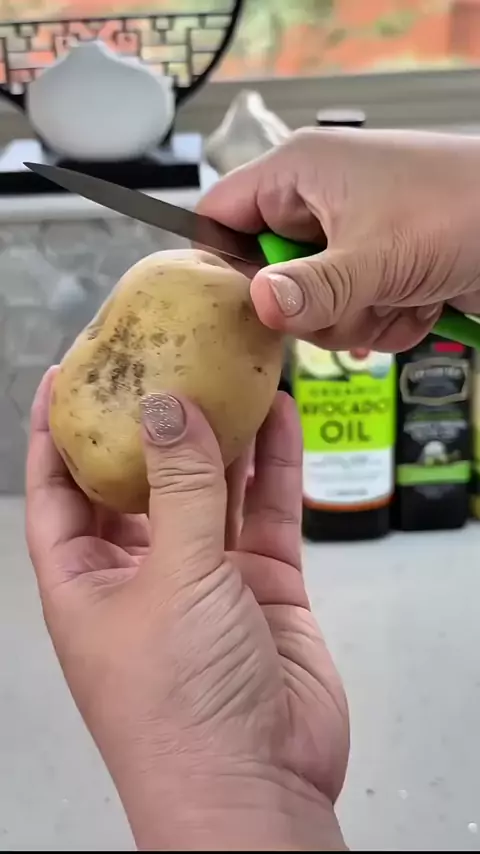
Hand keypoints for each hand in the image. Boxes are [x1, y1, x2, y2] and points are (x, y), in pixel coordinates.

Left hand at [26, 368, 347, 850]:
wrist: (257, 786)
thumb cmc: (180, 706)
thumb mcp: (172, 580)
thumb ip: (179, 488)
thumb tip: (167, 407)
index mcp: (86, 580)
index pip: (58, 491)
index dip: (56, 431)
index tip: (67, 374)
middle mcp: (142, 574)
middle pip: (140, 480)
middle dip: (151, 422)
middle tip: (162, 359)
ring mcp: (206, 578)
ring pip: (210, 488)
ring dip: (222, 435)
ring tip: (230, 373)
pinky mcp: (262, 586)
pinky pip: (266, 512)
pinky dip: (275, 467)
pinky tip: (280, 419)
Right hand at [199, 128, 479, 350]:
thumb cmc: (461, 206)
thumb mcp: (375, 255)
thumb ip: (312, 288)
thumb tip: (258, 304)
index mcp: (299, 173)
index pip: (219, 214)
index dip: (217, 262)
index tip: (236, 307)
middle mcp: (319, 205)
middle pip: (268, 277)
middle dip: (311, 307)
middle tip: (348, 300)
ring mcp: (349, 241)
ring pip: (312, 306)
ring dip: (355, 318)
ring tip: (397, 295)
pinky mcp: (376, 271)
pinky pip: (351, 316)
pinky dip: (384, 322)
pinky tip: (417, 303)